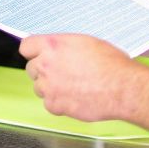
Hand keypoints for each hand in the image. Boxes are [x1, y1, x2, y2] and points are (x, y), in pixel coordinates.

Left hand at [19, 34, 142, 121]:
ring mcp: (48, 87)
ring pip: (39, 88)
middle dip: (44, 71)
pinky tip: (75, 97)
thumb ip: (64, 46)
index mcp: (53, 45)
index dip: (34, 52)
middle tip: (63, 72)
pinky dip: (59, 103)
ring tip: (72, 86)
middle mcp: (46, 65)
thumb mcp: (86, 42)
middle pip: (31, 68)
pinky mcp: (55, 105)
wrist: (122, 88)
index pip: (26, 47)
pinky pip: (49, 104)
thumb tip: (57, 50)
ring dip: (51, 88)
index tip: (39, 55)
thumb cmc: (111, 64)